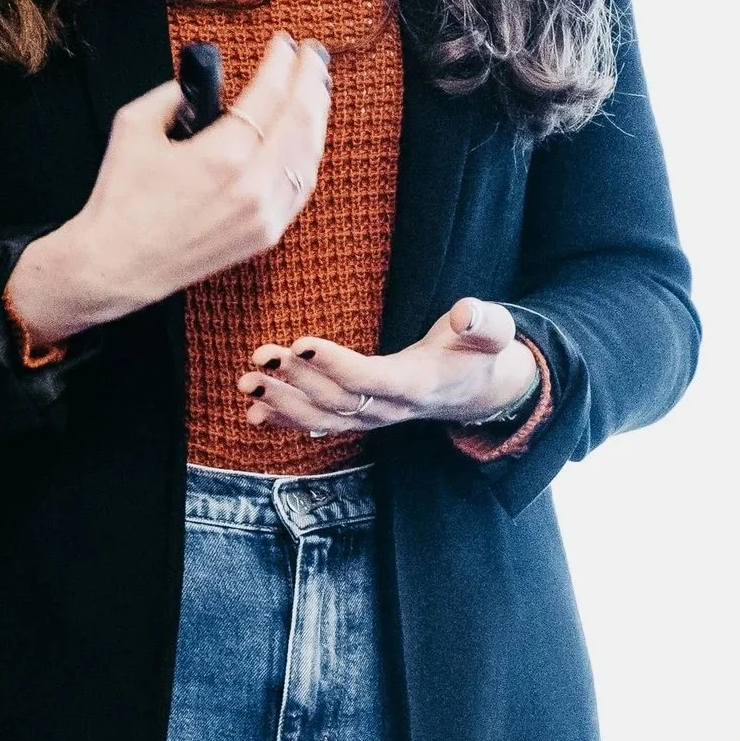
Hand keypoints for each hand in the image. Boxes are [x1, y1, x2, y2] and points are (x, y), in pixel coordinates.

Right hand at [3, 33, 331, 344]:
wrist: (117, 265)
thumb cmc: (122, 198)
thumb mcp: (133, 126)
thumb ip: (170, 95)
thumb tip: (196, 87)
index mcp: (222, 154)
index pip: (269, 94)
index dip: (281, 63)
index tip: (284, 43)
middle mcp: (252, 185)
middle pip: (300, 119)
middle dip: (311, 79)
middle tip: (313, 54)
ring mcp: (264, 213)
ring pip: (308, 154)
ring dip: (317, 115)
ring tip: (316, 87)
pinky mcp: (265, 235)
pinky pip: (300, 187)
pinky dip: (309, 155)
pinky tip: (308, 136)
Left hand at [238, 297, 540, 439]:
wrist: (475, 391)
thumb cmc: (477, 353)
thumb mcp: (493, 333)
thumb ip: (485, 324)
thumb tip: (467, 314)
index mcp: (420, 385)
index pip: (373, 379)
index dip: (337, 365)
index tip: (301, 344)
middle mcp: (392, 409)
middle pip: (338, 401)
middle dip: (295, 381)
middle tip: (259, 357)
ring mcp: (373, 419)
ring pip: (322, 419)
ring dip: (281, 404)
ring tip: (246, 384)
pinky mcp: (360, 419)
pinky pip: (319, 427)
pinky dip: (286, 422)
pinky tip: (253, 414)